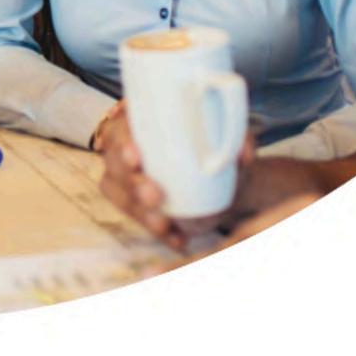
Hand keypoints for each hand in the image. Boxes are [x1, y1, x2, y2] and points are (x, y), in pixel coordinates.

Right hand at [96, 102, 255, 251]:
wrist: (223, 175)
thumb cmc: (219, 146)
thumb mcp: (233, 138)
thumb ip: (240, 139)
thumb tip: (242, 155)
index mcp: (141, 117)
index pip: (120, 127)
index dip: (122, 141)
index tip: (136, 157)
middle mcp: (124, 143)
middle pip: (113, 163)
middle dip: (130, 182)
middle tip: (155, 196)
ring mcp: (123, 173)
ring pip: (117, 192)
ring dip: (139, 212)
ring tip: (165, 226)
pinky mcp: (130, 199)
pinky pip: (133, 216)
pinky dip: (156, 230)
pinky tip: (177, 238)